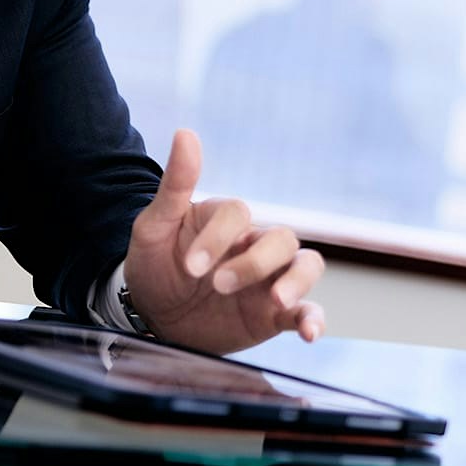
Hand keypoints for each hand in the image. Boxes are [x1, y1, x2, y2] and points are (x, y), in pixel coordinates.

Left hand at [122, 129, 324, 353]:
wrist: (152, 315)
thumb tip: (185, 132)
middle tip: (218, 285)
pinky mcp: (274, 314)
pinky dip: (313, 319)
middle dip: (255, 262)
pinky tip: (309, 333)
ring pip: (306, 265)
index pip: (239, 214)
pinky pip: (307, 311)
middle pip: (282, 238)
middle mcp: (254, 244)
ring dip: (297, 281)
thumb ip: (175, 184)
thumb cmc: (154, 263)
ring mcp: (268, 279)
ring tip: (278, 300)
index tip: (190, 267)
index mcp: (226, 220)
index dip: (218, 238)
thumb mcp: (154, 226)